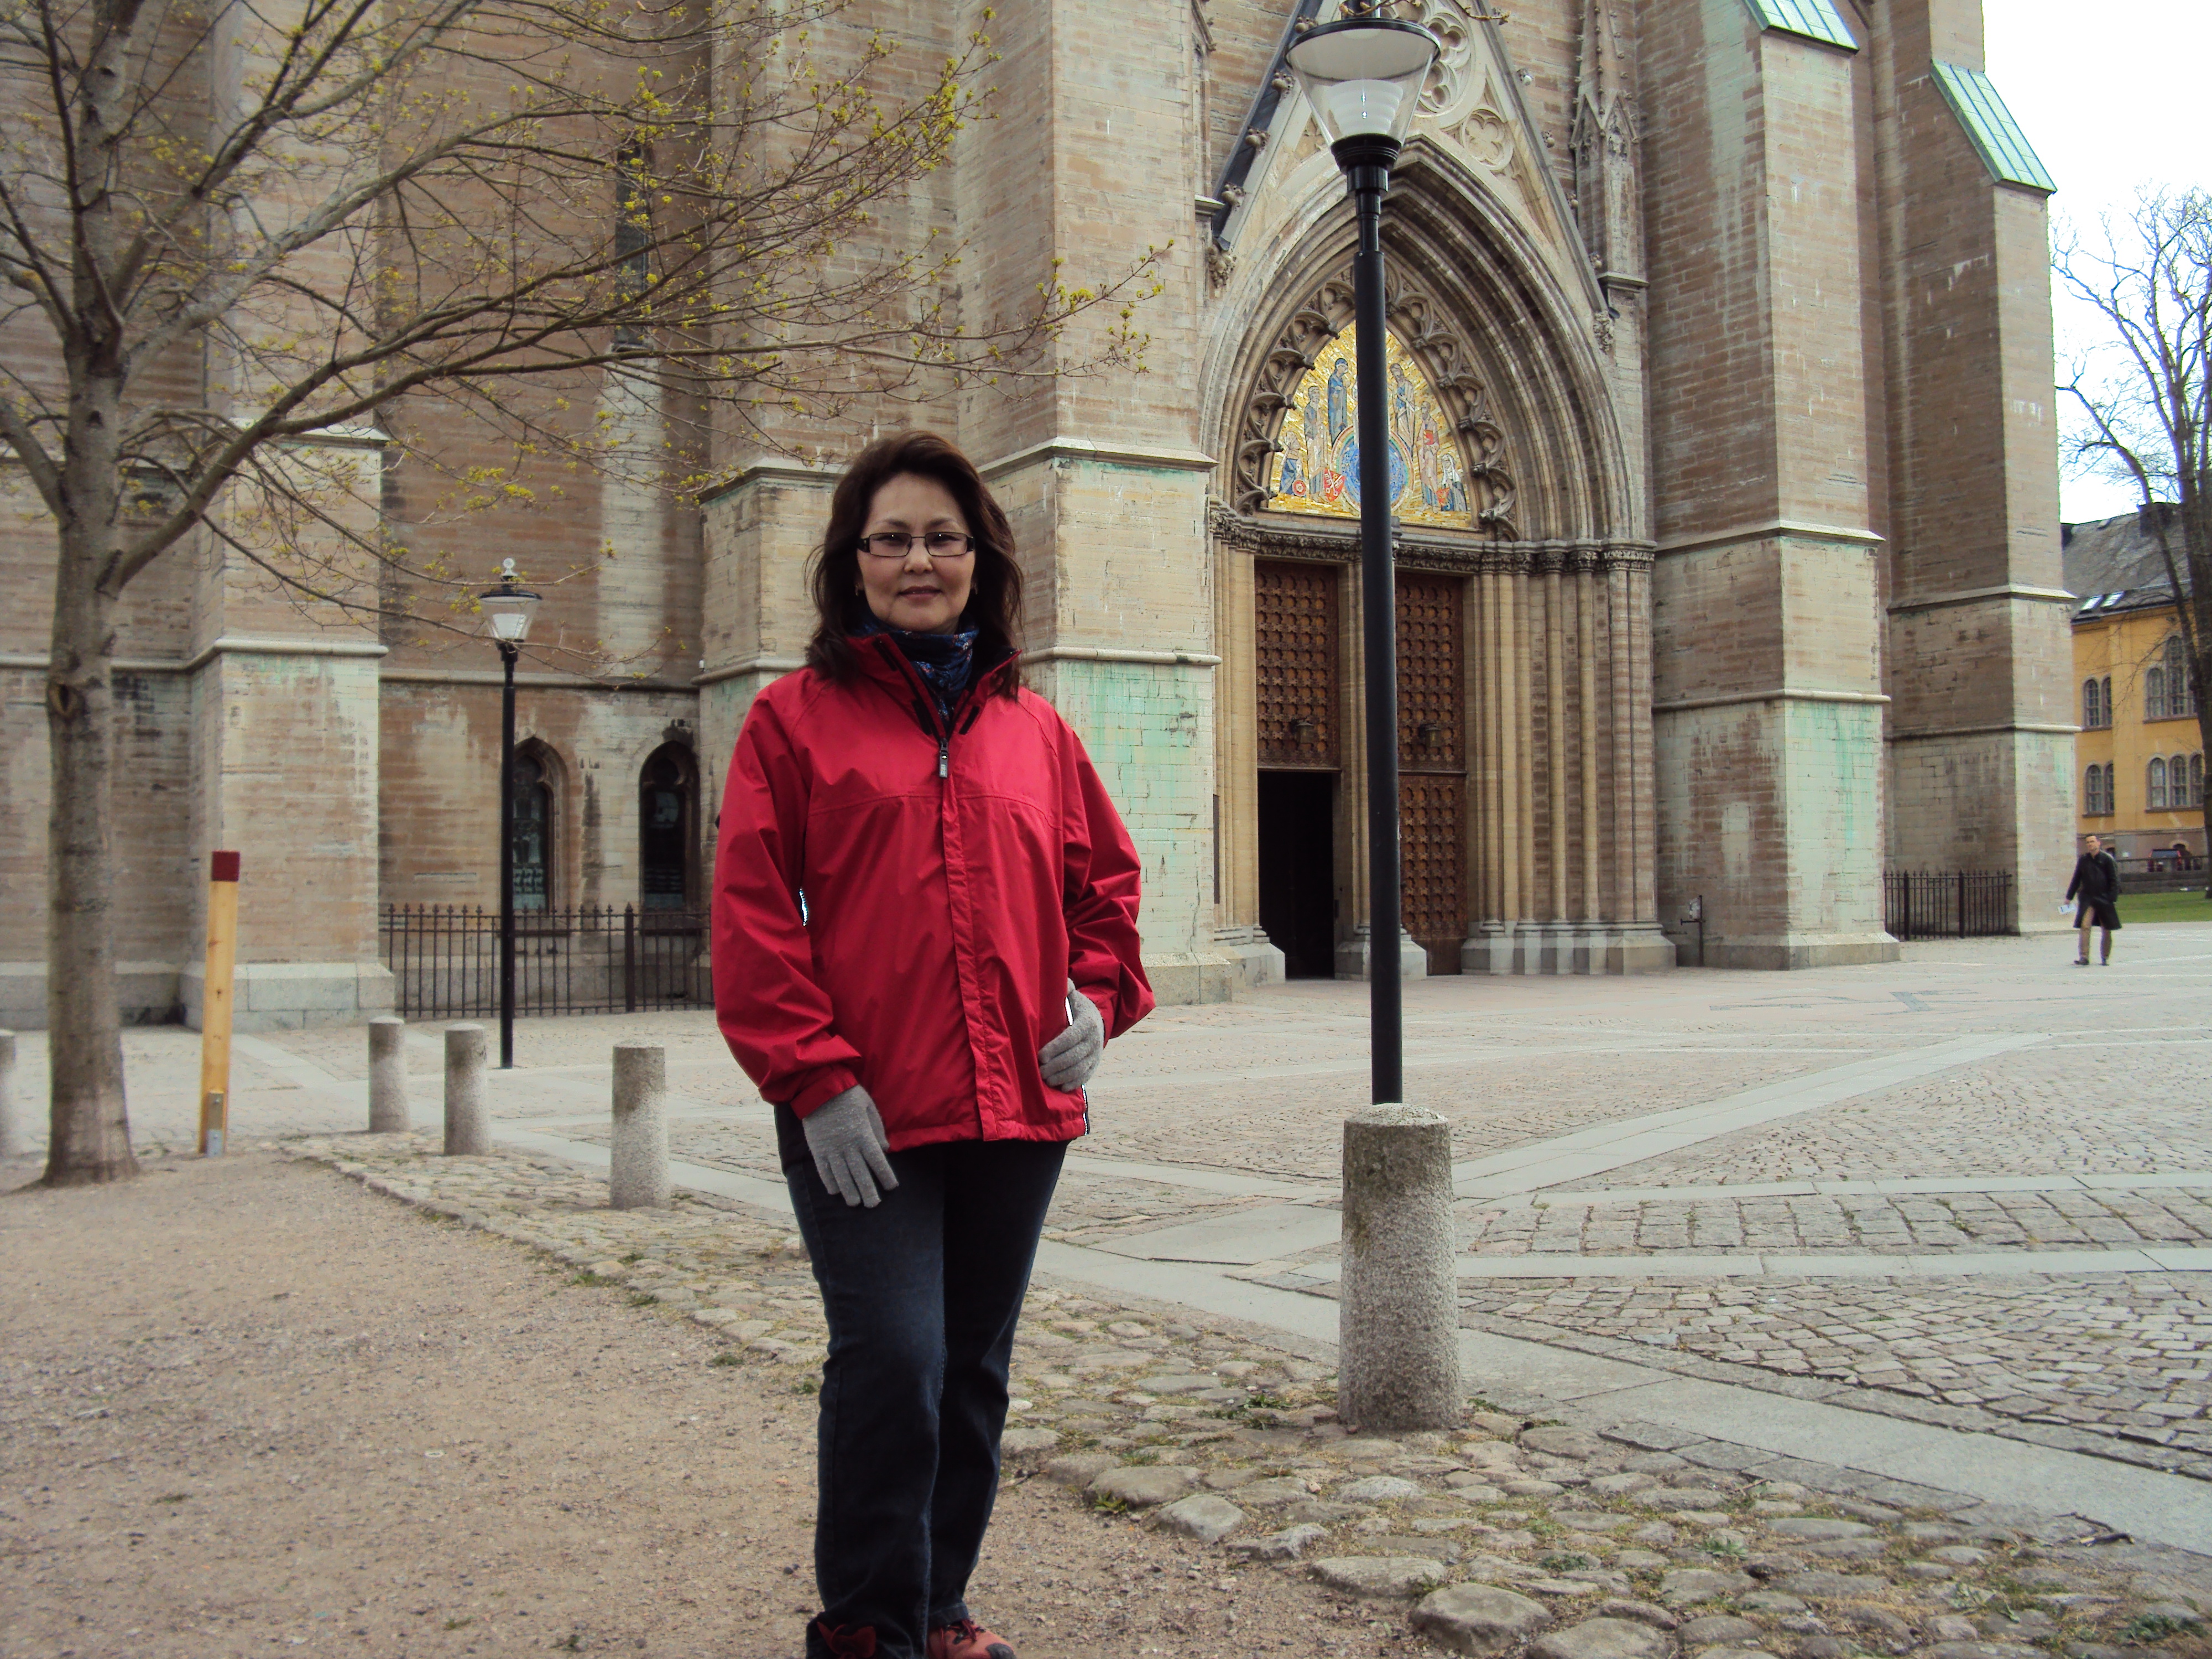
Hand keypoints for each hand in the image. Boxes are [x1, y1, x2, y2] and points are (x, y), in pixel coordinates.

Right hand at [802, 1084, 897, 1207]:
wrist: (820, 1088)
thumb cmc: (848, 1095)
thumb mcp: (869, 1107)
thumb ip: (877, 1129)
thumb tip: (885, 1148)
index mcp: (863, 1135)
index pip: (877, 1161)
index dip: (885, 1175)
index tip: (891, 1187)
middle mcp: (848, 1146)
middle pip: (860, 1173)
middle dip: (868, 1191)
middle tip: (874, 1205)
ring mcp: (831, 1149)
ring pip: (842, 1176)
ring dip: (849, 1191)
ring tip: (855, 1203)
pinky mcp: (817, 1149)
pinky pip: (823, 1170)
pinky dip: (829, 1182)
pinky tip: (835, 1192)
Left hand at [1039, 980, 1104, 1090]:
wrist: (1100, 1021)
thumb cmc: (1079, 1008)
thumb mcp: (1075, 997)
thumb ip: (1066, 989)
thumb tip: (1061, 982)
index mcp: (1087, 1023)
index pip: (1070, 1038)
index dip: (1055, 1048)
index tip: (1040, 1055)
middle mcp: (1093, 1040)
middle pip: (1074, 1056)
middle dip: (1056, 1065)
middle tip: (1039, 1070)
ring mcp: (1095, 1054)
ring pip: (1079, 1069)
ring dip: (1062, 1076)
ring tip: (1046, 1079)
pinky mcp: (1095, 1065)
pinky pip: (1085, 1077)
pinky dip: (1073, 1083)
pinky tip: (1061, 1087)